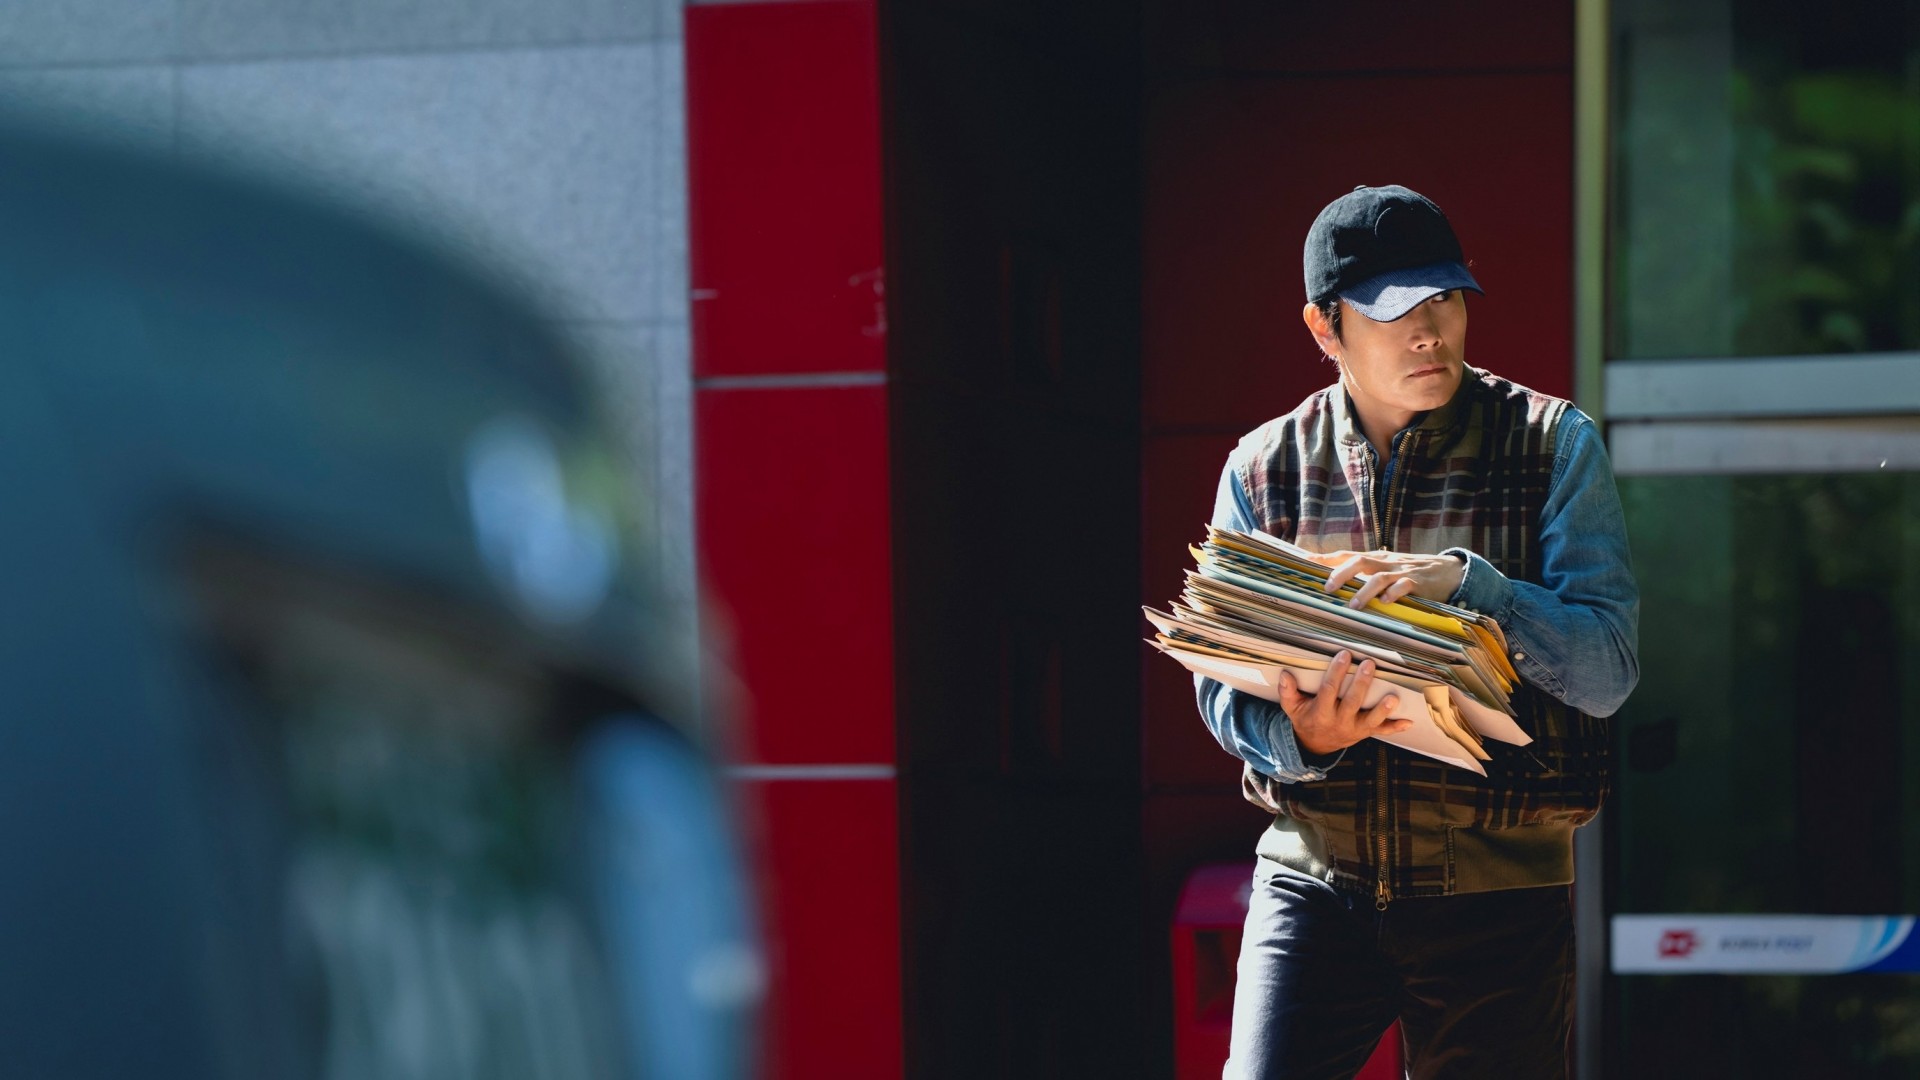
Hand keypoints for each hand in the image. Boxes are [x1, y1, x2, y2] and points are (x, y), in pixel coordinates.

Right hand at [1279, 650, 1412, 756]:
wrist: (1314, 745)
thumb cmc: (1305, 719)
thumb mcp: (1292, 708)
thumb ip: (1287, 692)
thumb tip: (1285, 675)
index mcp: (1321, 713)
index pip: (1329, 690)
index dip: (1337, 673)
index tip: (1344, 656)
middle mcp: (1339, 722)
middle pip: (1352, 702)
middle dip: (1362, 684)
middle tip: (1369, 664)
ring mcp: (1354, 729)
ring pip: (1370, 719)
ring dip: (1382, 708)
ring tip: (1392, 696)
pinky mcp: (1365, 732)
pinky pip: (1381, 731)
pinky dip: (1394, 727)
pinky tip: (1408, 722)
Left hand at [1312, 549, 1465, 608]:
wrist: (1447, 571)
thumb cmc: (1409, 572)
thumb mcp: (1385, 568)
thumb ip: (1364, 574)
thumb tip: (1334, 583)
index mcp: (1375, 558)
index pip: (1346, 555)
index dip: (1326, 558)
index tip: (1304, 561)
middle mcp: (1385, 562)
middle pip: (1359, 562)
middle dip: (1341, 574)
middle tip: (1328, 588)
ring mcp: (1401, 572)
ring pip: (1379, 577)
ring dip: (1364, 591)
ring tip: (1353, 606)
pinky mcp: (1418, 583)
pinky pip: (1404, 586)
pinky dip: (1394, 594)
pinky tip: (1386, 603)